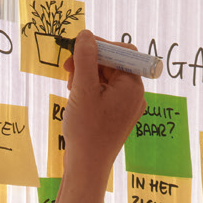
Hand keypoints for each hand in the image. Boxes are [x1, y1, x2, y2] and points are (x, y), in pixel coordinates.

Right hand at [61, 30, 147, 183]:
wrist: (87, 168)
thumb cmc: (86, 131)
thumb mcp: (83, 90)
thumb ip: (85, 59)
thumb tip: (85, 35)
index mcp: (132, 86)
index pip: (121, 52)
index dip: (98, 46)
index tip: (76, 48)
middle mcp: (135, 95)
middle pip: (114, 65)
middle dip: (89, 64)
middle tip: (67, 70)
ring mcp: (127, 107)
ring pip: (108, 80)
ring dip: (87, 78)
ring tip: (71, 90)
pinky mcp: (118, 117)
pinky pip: (106, 95)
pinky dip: (91, 92)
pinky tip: (77, 100)